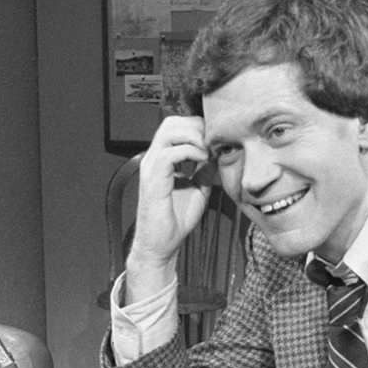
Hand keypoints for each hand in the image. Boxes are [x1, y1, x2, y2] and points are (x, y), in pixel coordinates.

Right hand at [125, 116, 213, 303]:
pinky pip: (169, 153)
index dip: (199, 128)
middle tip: (214, 144)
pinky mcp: (153, 180)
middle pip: (171, 123)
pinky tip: (202, 162)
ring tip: (208, 152)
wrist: (162, 245)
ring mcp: (151, 167)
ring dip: (194, 137)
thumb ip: (205, 171)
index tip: (217, 141)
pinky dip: (190, 152)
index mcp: (163, 159)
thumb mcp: (198, 190)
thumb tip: (216, 156)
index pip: (177, 127)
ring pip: (169, 132)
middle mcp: (154, 159)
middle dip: (197, 128)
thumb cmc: (176, 220)